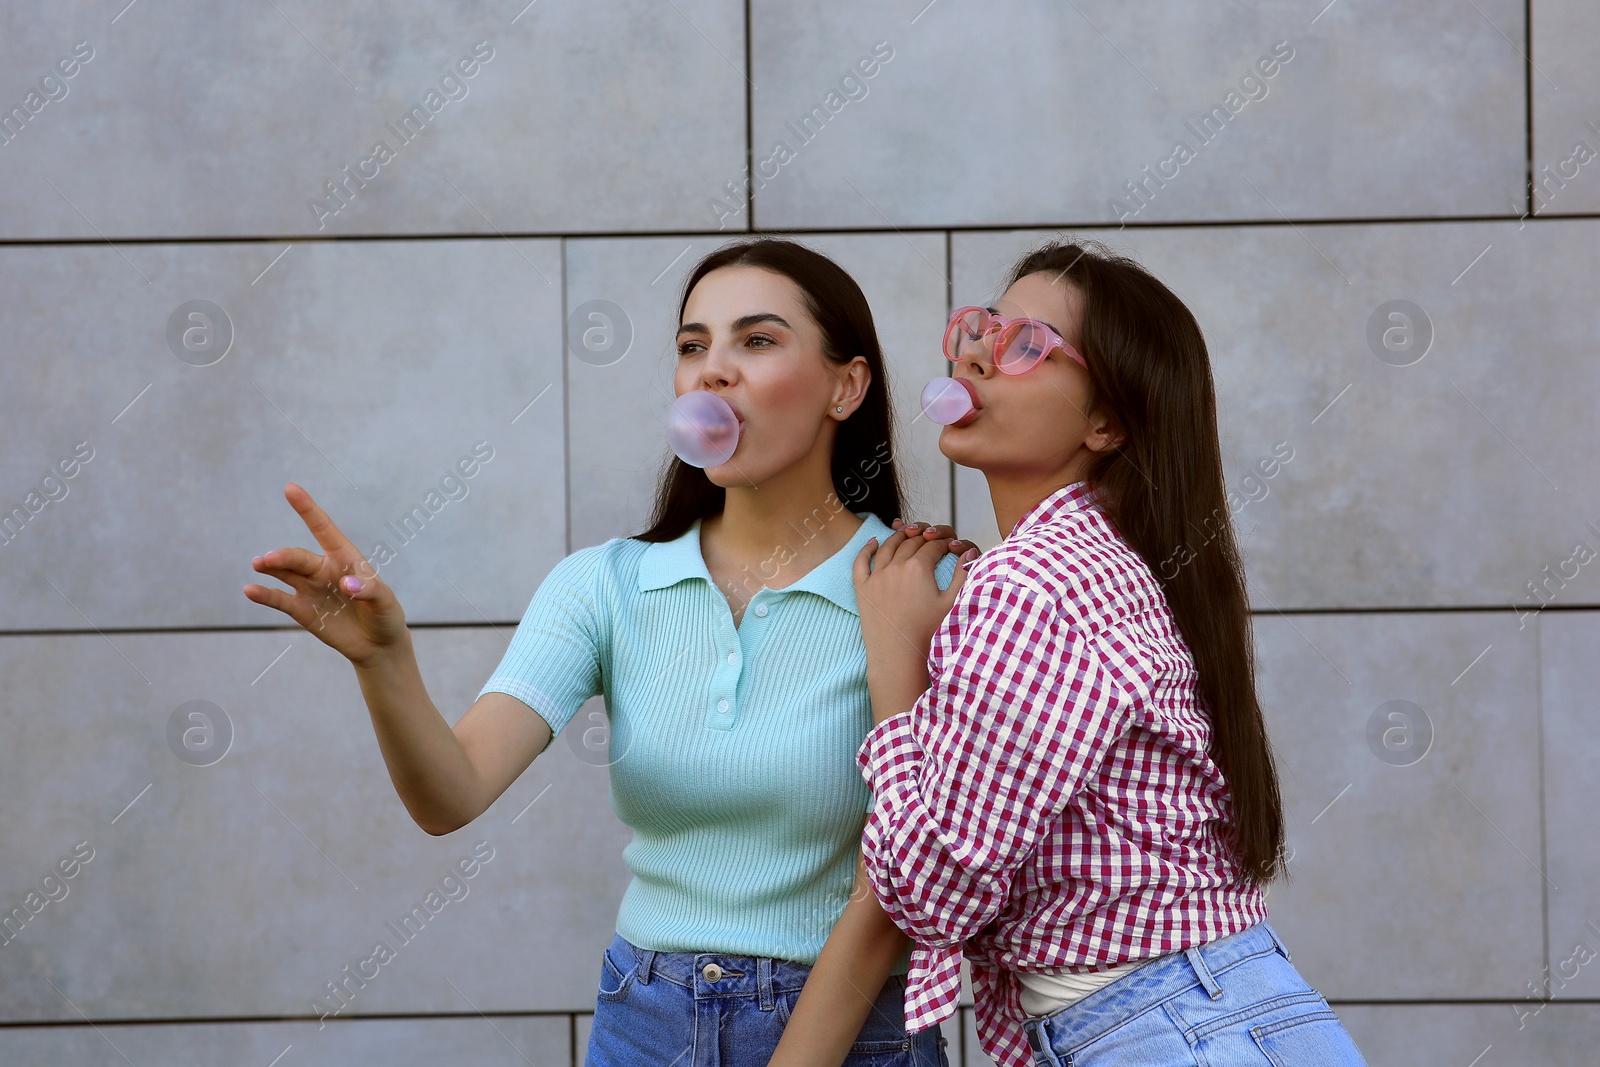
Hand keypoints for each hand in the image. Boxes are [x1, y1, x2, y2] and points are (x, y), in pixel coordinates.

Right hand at [242, 483, 409, 667]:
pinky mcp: (302, 610)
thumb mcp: (385, 601)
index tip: (291, 488)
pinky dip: (264, 595)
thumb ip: (368, 590)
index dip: (308, 509)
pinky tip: (250, 590)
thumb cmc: (385, 615)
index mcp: (346, 558)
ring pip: (285, 573)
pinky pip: (279, 599)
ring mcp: (310, 588)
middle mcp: (323, 569)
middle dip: (284, 556)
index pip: (324, 528)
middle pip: (299, 557)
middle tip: (268, 559)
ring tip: (259, 563)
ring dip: (271, 567)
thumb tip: (345, 584)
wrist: (377, 645)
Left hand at [851, 519, 977, 696]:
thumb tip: (970, 550)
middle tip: (932, 539)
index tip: (951, 546)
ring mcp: (876, 576)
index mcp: (918, 568)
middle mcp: (895, 567)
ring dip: (898, 536)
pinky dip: (866, 549)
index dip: (945, 544)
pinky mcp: (862, 588)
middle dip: (925, 537)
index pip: (934, 546)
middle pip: (911, 542)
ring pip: (887, 546)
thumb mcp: (952, 603)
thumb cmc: (929, 632)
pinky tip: (873, 541)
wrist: (899, 656)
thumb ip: (963, 574)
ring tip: (907, 532)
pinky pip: (861, 561)